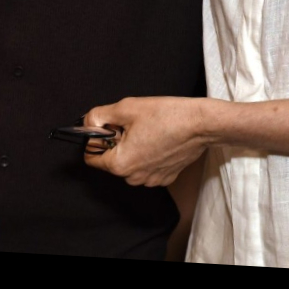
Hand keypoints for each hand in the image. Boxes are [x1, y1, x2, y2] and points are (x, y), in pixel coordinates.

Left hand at [82, 96, 210, 188]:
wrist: (201, 124)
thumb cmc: (165, 115)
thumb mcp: (124, 108)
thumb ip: (97, 117)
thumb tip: (87, 123)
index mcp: (120, 164)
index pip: (90, 158)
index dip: (95, 140)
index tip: (108, 128)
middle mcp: (134, 178)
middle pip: (110, 161)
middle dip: (114, 143)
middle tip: (130, 126)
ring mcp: (152, 180)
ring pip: (128, 164)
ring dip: (130, 149)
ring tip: (145, 132)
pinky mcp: (166, 177)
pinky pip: (145, 167)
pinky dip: (146, 155)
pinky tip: (157, 139)